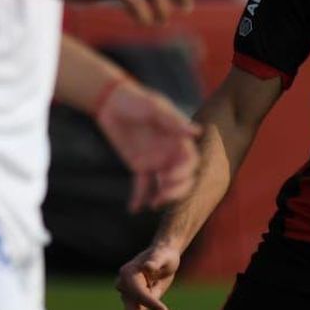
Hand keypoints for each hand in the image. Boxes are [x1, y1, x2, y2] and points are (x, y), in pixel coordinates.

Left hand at [96, 82, 200, 211]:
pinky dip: (138, 198)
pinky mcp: (139, 166)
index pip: (190, 162)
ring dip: (161, 197)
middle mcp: (170, 152)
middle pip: (182, 179)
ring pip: (164, 185)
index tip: (170, 176)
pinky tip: (133, 209)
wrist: (111, 101)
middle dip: (176, 190)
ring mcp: (156, 161)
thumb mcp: (155, 109)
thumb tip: (197, 132)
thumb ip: (174, 122)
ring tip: (152, 204)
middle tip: (163, 195)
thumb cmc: (137, 100)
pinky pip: (142, 185)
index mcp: (179, 139)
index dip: (184, 172)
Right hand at [116, 242, 181, 309]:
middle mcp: (124, 287)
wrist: (164, 258)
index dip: (151, 304)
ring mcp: (128, 297)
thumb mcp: (162, 255)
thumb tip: (148, 266)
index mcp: (127, 274)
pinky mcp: (134, 304)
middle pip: (132, 309)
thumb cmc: (163, 255)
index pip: (138, 294)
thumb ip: (155, 260)